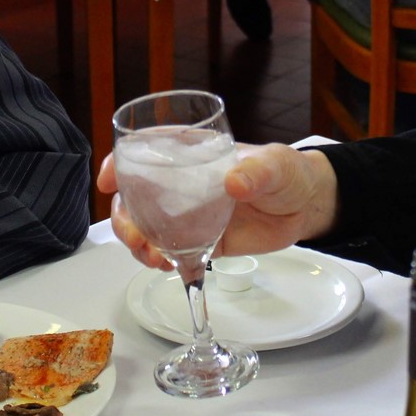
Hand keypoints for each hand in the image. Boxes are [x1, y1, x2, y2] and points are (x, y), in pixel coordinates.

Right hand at [103, 143, 338, 268]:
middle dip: (124, 217)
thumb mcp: (275, 164)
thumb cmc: (287, 172)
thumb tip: (234, 181)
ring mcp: (188, 214)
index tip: (110, 180)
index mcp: (193, 153)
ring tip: (152, 258)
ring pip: (146, 227)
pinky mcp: (200, 241)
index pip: (145, 149)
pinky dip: (162, 260)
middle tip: (135, 236)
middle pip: (135, 196)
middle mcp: (181, 183)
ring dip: (139, 243)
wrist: (305, 207)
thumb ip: (257, 171)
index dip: (120, 161)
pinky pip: (171, 251)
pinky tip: (167, 266)